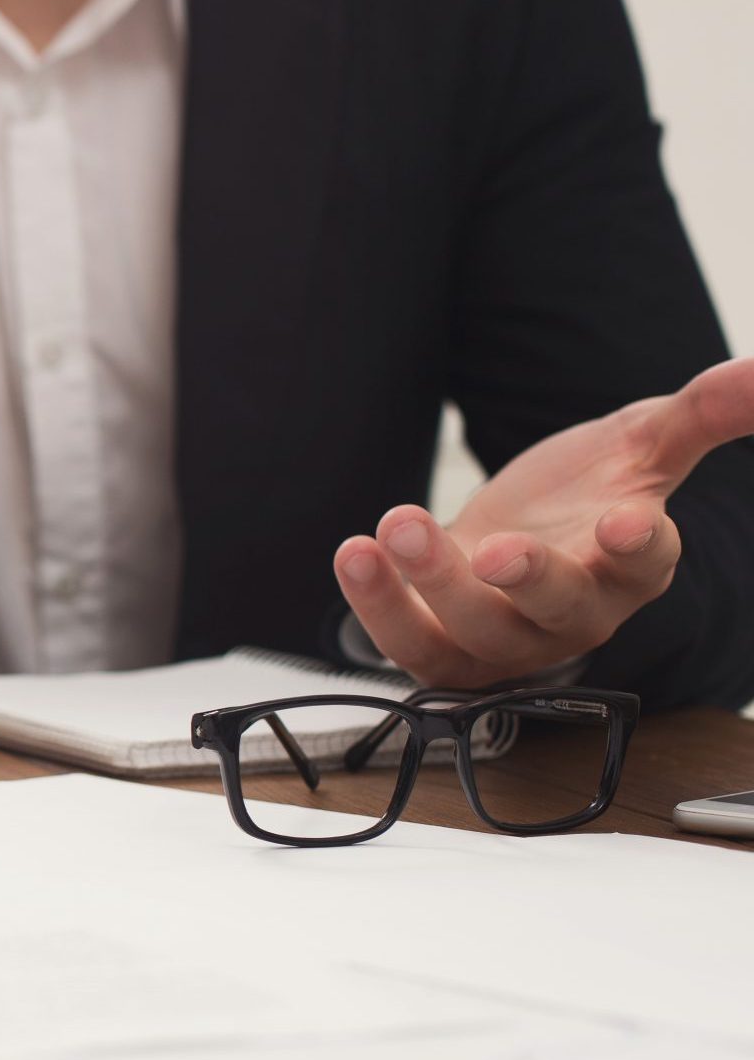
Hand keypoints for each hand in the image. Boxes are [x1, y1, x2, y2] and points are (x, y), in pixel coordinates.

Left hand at [336, 357, 753, 686]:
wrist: (506, 535)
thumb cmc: (581, 497)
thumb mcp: (641, 443)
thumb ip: (702, 411)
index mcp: (632, 567)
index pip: (647, 565)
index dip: (641, 546)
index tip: (626, 518)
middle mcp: (574, 614)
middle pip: (558, 610)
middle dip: (528, 580)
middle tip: (497, 548)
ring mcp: (506, 638)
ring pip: (475, 631)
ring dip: (433, 582)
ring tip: (397, 523)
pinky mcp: (442, 648)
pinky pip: (409, 642)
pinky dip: (377, 604)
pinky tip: (356, 551)